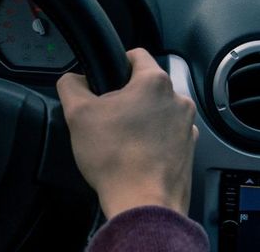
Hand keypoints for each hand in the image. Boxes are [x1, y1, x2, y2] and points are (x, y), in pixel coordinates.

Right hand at [57, 48, 197, 219]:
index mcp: (154, 82)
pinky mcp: (189, 150)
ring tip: (120, 140)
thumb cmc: (115, 160)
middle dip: (126, 97)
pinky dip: (152, 141)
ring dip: (140, 119)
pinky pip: (167, 135)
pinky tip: (135, 155)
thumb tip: (72, 79)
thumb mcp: (77, 114)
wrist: (142, 204)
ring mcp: (188, 127)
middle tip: (107, 117)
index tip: (105, 80)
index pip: (135, 55)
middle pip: (146, 86)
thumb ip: (70, 85)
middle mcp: (178, 100)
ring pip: (157, 111)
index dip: (115, 63)